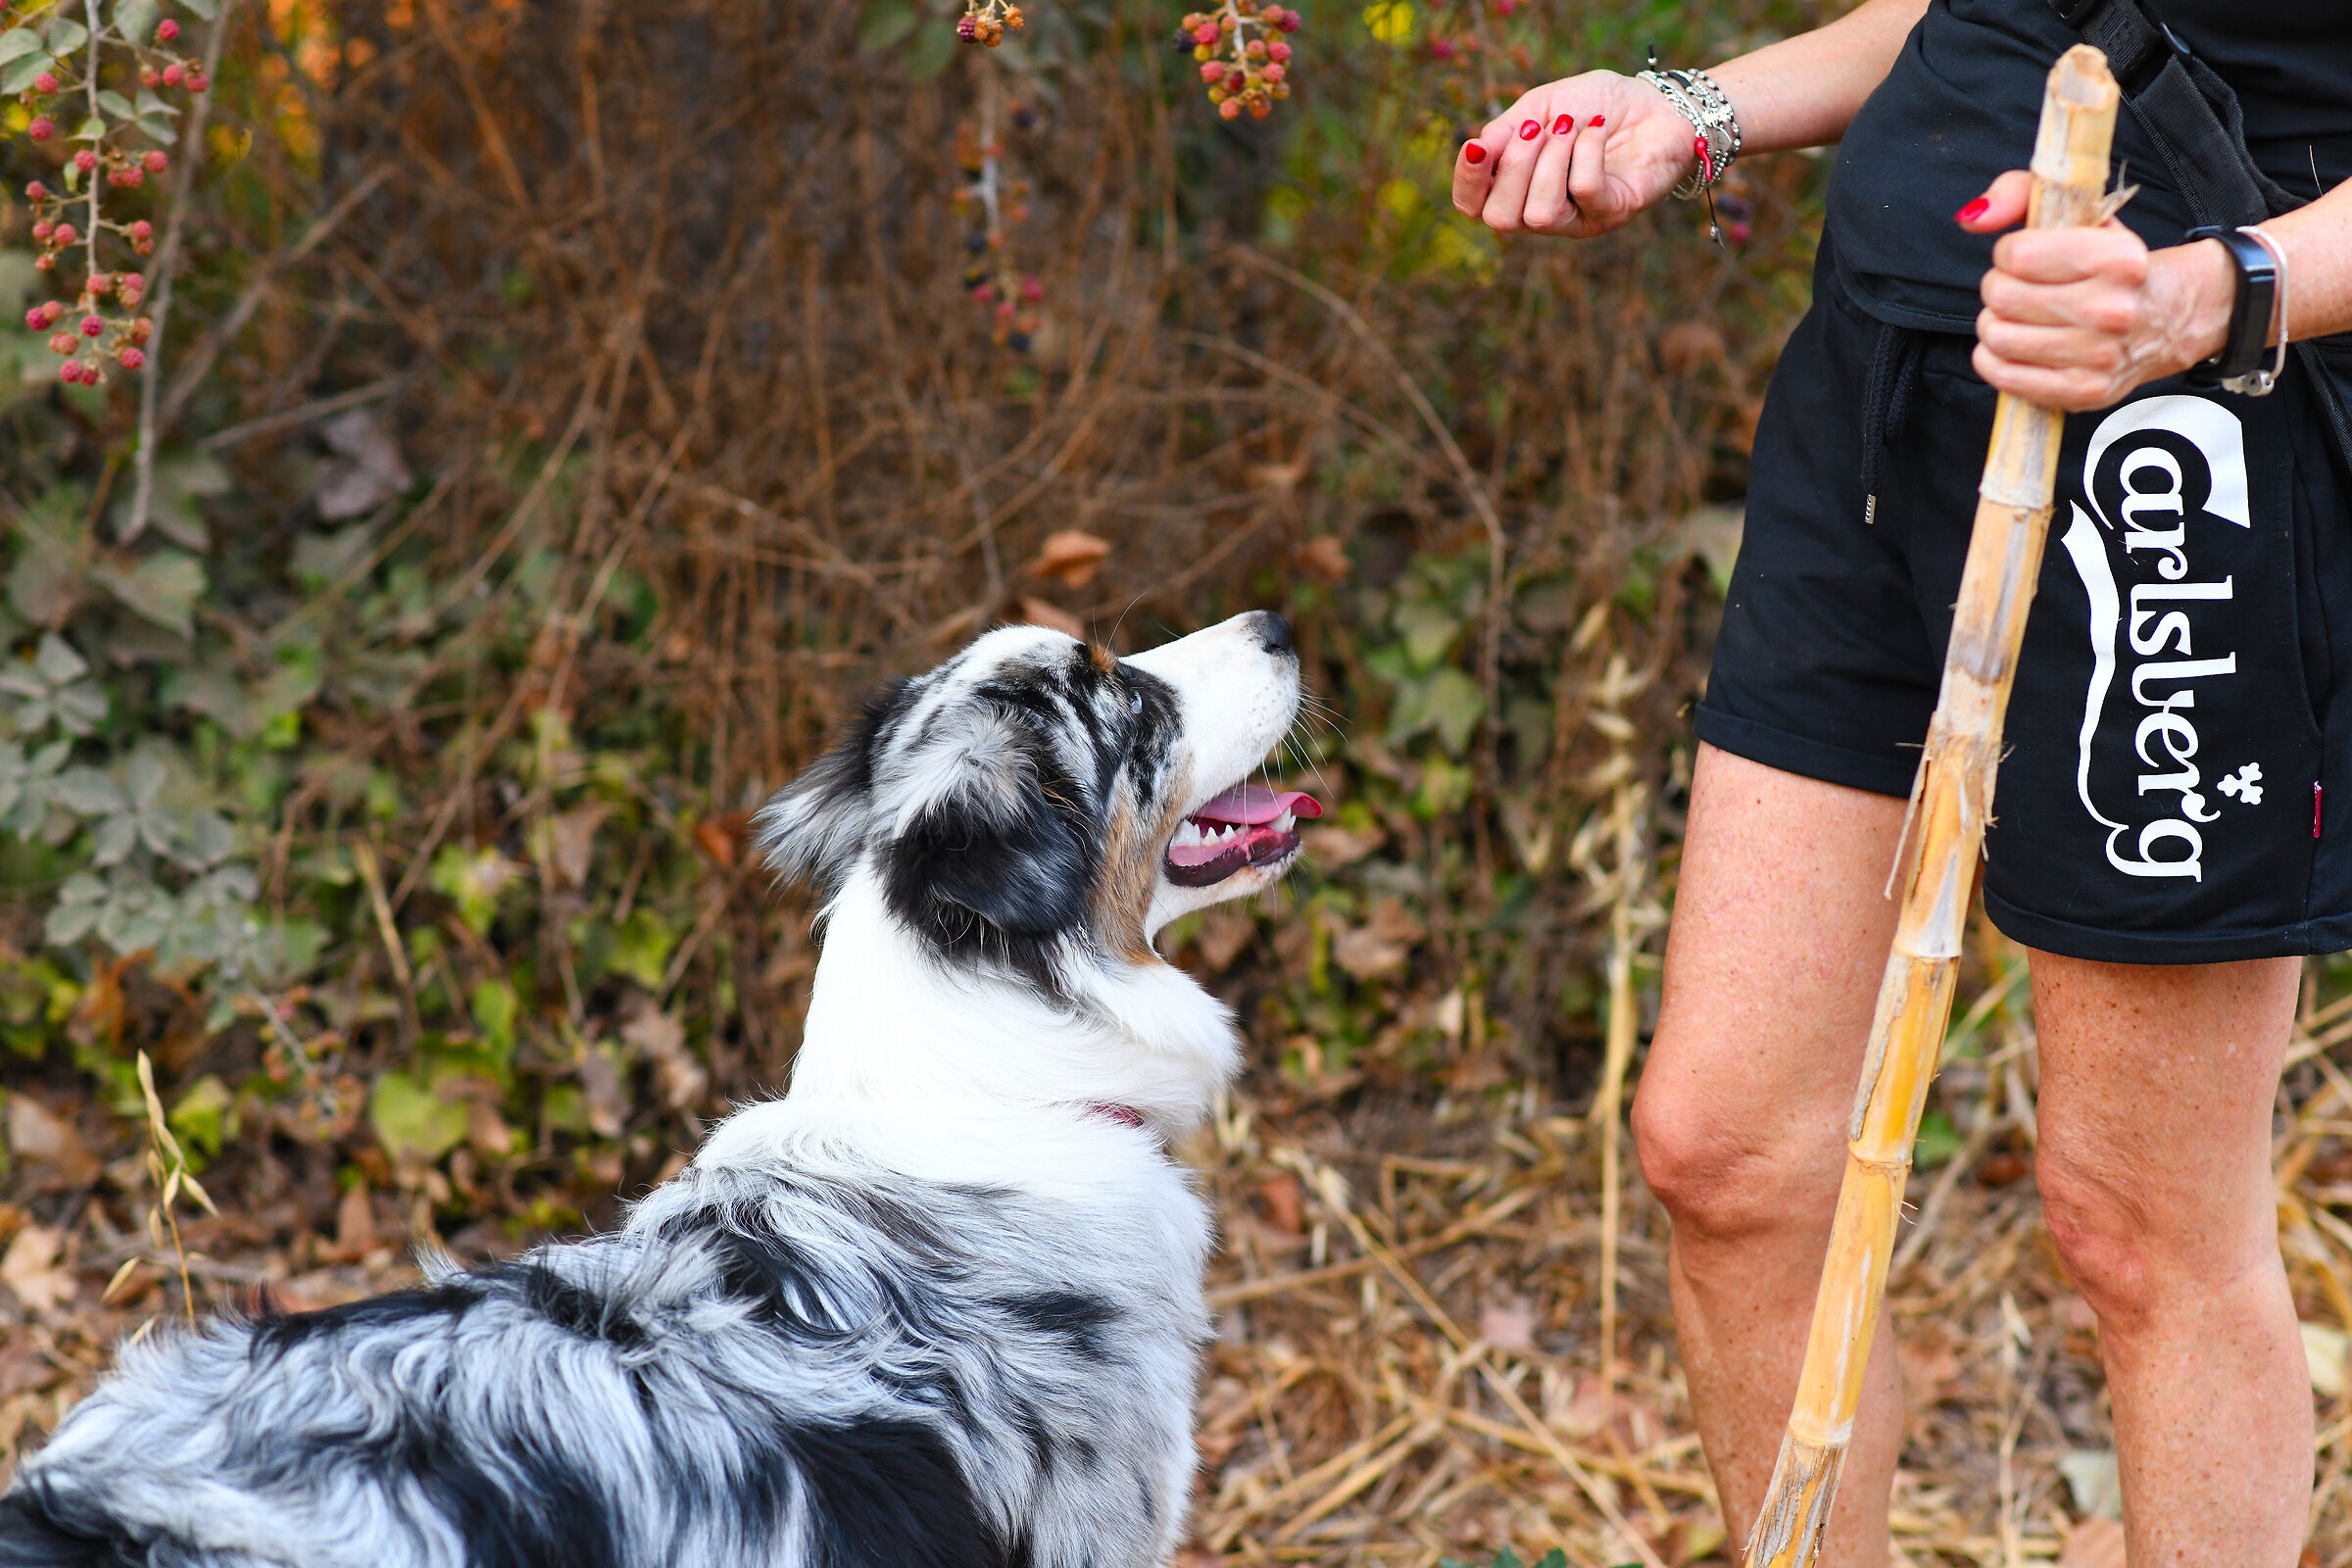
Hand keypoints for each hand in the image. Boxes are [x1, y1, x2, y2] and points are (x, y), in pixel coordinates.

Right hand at [1451, 71, 1701, 236]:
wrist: (1656, 102)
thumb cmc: (1597, 106)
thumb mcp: (1542, 106)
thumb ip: (1507, 131)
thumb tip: (1477, 151)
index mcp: (1518, 188)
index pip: (1474, 206)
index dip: (1468, 181)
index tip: (1478, 145)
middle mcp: (1544, 212)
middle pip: (1500, 219)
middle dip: (1514, 166)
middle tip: (1537, 129)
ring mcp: (1579, 219)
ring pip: (1539, 214)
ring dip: (1550, 162)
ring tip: (1568, 129)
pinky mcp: (1614, 213)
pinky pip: (1585, 191)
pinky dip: (1586, 152)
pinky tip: (1597, 129)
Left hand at [1961, 169, 2234, 411]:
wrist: (2170, 315)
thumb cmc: (2111, 263)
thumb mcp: (2079, 211)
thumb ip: (2019, 194)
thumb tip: (1973, 217)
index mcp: (2118, 259)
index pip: (2018, 255)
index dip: (2008, 253)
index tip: (2024, 257)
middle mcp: (2113, 310)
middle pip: (2001, 297)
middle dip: (1998, 288)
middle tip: (2016, 289)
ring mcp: (2100, 356)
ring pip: (1997, 337)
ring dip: (1994, 324)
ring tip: (2017, 317)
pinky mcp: (2084, 392)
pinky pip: (2004, 376)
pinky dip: (1993, 360)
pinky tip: (2013, 346)